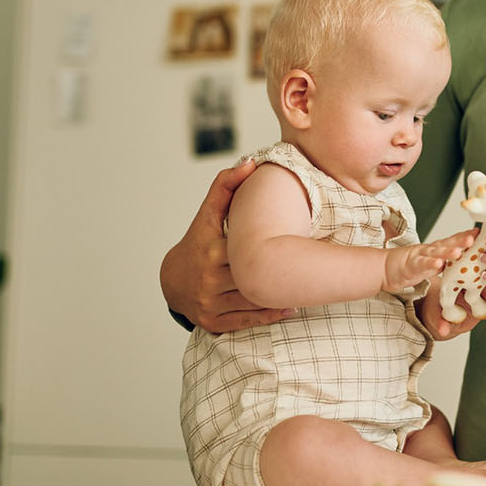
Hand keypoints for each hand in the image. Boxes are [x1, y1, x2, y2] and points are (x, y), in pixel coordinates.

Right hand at [160, 160, 294, 333]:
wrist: (171, 280)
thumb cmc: (197, 241)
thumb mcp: (208, 213)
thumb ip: (226, 186)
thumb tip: (251, 162)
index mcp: (210, 250)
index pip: (249, 249)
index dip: (276, 245)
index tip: (303, 239)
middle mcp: (208, 278)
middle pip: (254, 276)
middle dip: (281, 271)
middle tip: (313, 266)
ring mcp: (209, 303)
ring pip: (254, 300)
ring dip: (281, 294)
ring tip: (308, 285)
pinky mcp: (212, 323)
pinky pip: (248, 321)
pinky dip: (271, 315)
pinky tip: (292, 306)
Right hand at [383, 228, 476, 293]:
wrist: (386, 269)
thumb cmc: (411, 267)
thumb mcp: (433, 264)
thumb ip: (448, 262)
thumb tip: (468, 262)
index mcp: (437, 249)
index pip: (453, 241)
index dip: (466, 236)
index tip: (481, 232)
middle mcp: (430, 249)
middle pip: (447, 243)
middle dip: (461, 240)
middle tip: (474, 237)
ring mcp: (420, 256)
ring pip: (435, 253)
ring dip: (448, 251)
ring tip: (459, 251)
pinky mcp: (411, 265)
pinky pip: (421, 264)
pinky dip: (430, 264)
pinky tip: (438, 264)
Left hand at [415, 278, 485, 339]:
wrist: (439, 315)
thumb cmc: (435, 308)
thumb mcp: (435, 314)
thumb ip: (440, 322)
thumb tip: (443, 331)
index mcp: (457, 279)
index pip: (468, 276)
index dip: (474, 280)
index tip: (478, 288)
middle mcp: (471, 283)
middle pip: (484, 283)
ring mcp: (480, 293)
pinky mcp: (485, 303)